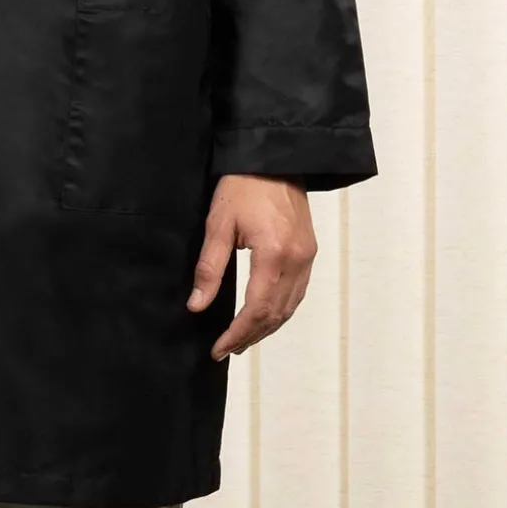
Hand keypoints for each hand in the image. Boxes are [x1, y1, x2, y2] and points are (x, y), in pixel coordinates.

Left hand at [186, 174, 316, 360]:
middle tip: (226, 349)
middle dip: (250, 336)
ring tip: (242, 340)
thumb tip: (197, 306)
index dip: (237, 334)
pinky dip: (280, 311)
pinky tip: (264, 317)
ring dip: (266, 328)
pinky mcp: (309, 251)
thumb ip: (209, 268)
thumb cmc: (243, 185)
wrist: (275, 157)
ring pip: (290, 307)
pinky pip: (298, 292)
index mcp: (274, 253)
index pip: (256, 309)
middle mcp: (297, 259)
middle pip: (275, 314)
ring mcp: (308, 256)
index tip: (218, 348)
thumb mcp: (218, 224)